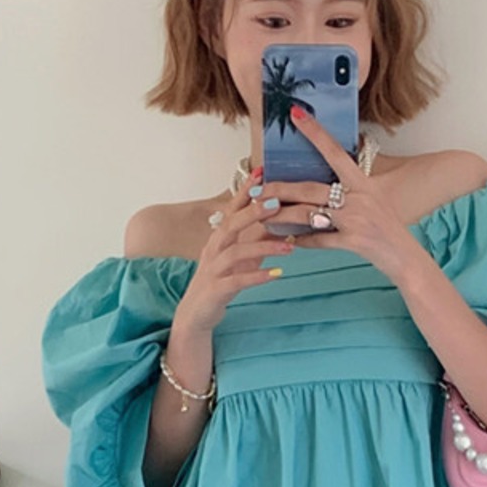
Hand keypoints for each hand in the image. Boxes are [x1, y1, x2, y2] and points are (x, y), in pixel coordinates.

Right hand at [175, 168, 295, 333]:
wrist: (197, 314)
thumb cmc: (220, 281)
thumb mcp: (240, 257)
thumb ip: (256, 239)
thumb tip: (282, 221)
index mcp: (219, 238)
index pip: (232, 209)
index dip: (245, 191)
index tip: (261, 172)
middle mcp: (214, 249)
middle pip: (232, 224)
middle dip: (254, 212)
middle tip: (277, 204)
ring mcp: (214, 269)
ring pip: (237, 252)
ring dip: (264, 247)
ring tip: (289, 247)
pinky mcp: (217, 289)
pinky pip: (238, 280)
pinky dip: (258, 276)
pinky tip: (277, 274)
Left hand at [260, 107, 423, 285]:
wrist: (407, 259)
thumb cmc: (388, 231)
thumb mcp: (372, 203)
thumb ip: (349, 193)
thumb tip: (319, 187)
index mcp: (363, 183)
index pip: (335, 151)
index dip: (315, 132)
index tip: (296, 114)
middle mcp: (360, 198)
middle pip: (310, 188)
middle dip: (280, 189)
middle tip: (257, 189)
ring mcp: (356, 220)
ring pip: (309, 214)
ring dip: (282, 216)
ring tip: (262, 217)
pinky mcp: (354, 242)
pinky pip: (319, 240)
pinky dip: (302, 241)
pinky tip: (289, 240)